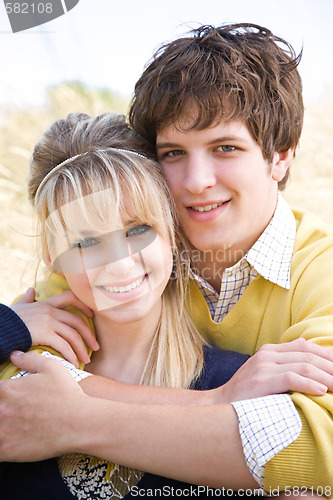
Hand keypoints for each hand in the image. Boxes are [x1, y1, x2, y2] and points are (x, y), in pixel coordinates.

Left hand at [0, 351, 87, 461]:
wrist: (79, 423)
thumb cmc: (67, 394)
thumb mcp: (52, 367)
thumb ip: (29, 359)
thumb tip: (14, 355)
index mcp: (6, 389)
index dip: (1, 395)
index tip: (8, 400)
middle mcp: (0, 410)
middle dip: (0, 411)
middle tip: (13, 414)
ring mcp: (1, 432)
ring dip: (1, 428)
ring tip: (11, 429)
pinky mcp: (6, 451)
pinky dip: (3, 446)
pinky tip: (12, 443)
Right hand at [12, 289, 98, 366]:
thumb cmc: (7, 320)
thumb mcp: (19, 306)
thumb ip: (27, 298)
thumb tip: (31, 290)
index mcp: (46, 303)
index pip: (71, 297)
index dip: (84, 305)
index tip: (92, 316)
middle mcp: (50, 311)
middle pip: (77, 321)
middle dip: (89, 335)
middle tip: (95, 347)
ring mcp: (48, 322)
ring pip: (73, 335)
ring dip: (82, 349)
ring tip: (86, 361)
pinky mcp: (44, 334)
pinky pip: (64, 346)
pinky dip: (71, 356)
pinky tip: (73, 364)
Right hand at [212, 338, 332, 402]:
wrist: (218, 407)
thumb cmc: (246, 396)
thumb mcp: (265, 375)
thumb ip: (284, 367)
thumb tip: (313, 367)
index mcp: (269, 350)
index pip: (306, 346)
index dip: (327, 356)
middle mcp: (267, 354)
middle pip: (308, 355)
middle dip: (331, 367)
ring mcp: (263, 367)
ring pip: (304, 366)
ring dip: (327, 377)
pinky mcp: (261, 381)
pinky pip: (292, 378)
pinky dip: (310, 384)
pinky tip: (322, 391)